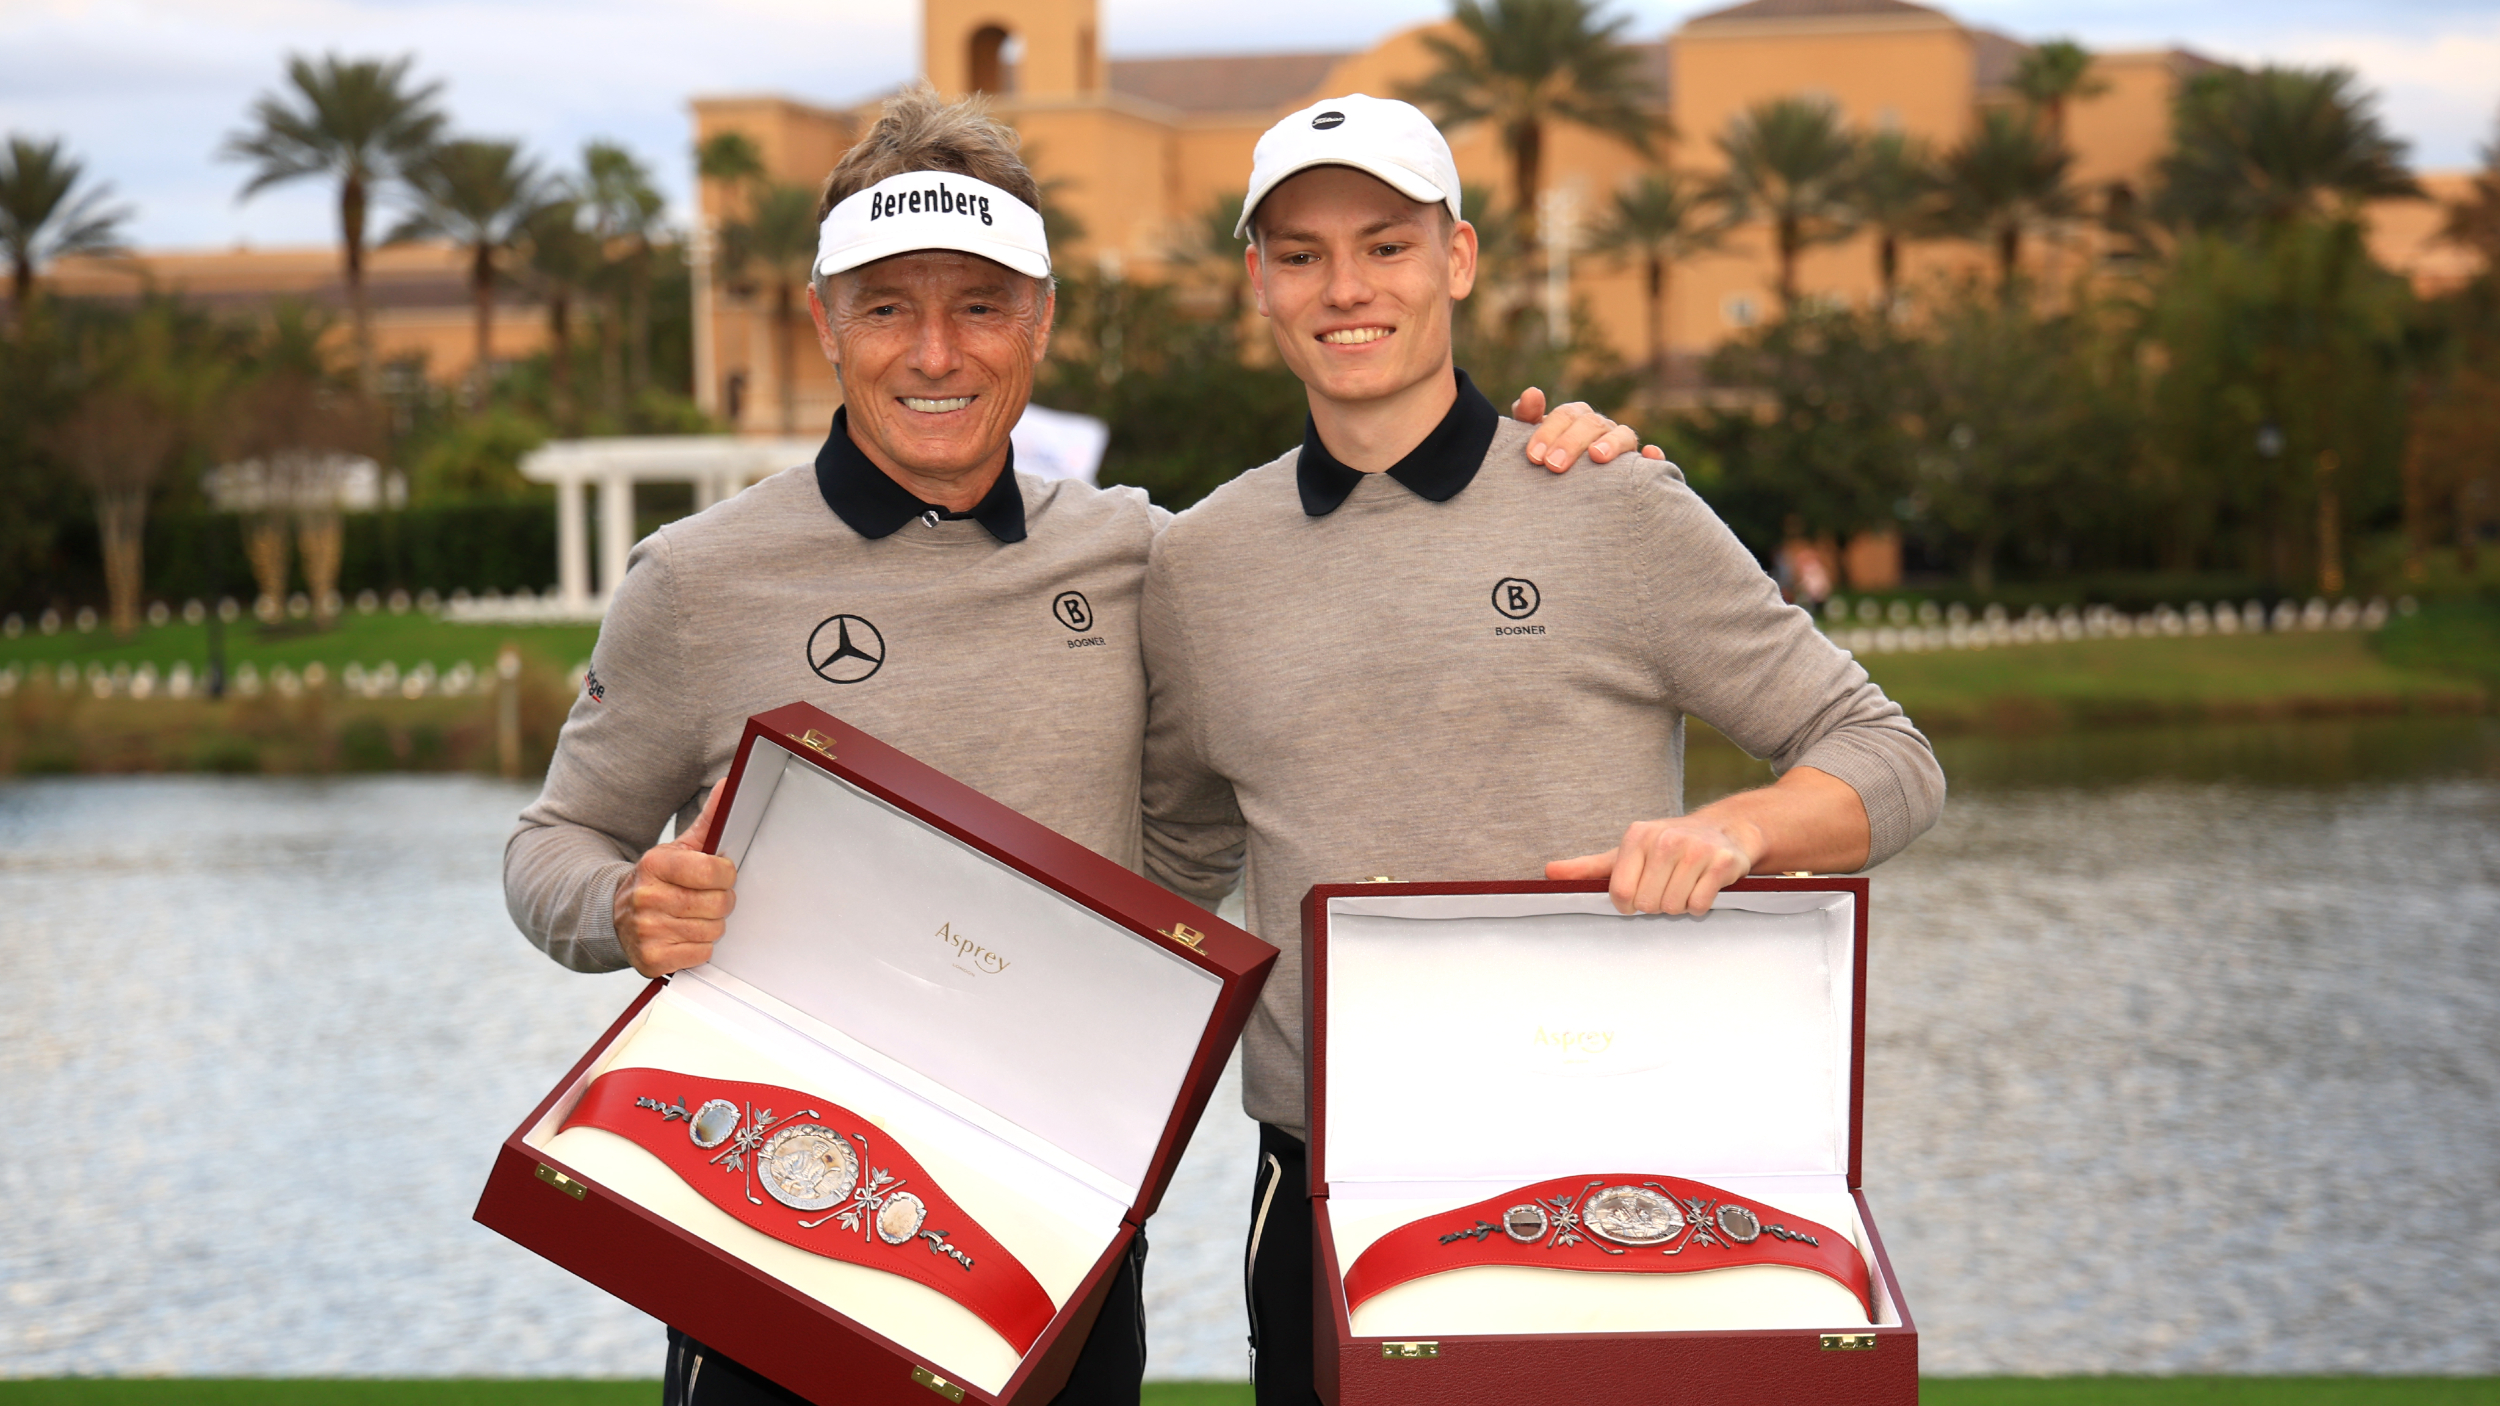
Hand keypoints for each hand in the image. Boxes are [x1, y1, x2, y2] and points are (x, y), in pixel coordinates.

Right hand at [616, 781, 738, 977]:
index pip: (713, 871)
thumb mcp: (679, 848)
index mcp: (655, 865)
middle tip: (708, 898)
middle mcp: (646, 897)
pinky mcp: (650, 959)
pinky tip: (684, 936)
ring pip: (712, 931)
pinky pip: (700, 955)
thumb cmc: (658, 880)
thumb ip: (708, 821)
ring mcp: (646, 930)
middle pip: (718, 904)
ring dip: (711, 925)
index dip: (725, 875)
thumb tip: (727, 786)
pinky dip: (699, 948)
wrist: (615, 915)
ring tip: (693, 916)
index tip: (720, 874)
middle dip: (721, 901)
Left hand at [1512, 387, 1668, 471]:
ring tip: (1597, 456)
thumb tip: (1532, 393)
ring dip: (1612, 443)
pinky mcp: (1640, 470)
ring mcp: (1623, 448)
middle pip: (1592, 424)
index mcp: (1576, 419)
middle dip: (1572, 442)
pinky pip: (1654, 461)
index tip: (1533, 456)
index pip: (1566, 415)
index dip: (1549, 431)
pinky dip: (1654, 457)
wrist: (1563, 499)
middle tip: (1553, 465)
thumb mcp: (1533, 443)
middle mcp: (1602, 429)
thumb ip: (1527, 418)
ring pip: (1624, 436)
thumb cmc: (1547, 463)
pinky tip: (1649, 457)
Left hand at [1544, 813, 1764, 915]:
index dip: (1628, 904)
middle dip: (1655, 904)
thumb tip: (1549, 873)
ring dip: (1678, 904)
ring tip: (1684, 884)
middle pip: (1647, 903)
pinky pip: (1699, 905)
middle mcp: (1665, 839)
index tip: (1637, 896)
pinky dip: (1700, 905)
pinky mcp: (1721, 863)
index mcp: (1637, 836)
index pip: (1621, 892)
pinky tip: (1702, 886)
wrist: (1724, 831)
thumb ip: (1589, 867)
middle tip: (1666, 886)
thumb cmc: (1668, 847)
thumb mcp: (1627, 852)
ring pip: (1673, 906)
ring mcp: (1695, 850)